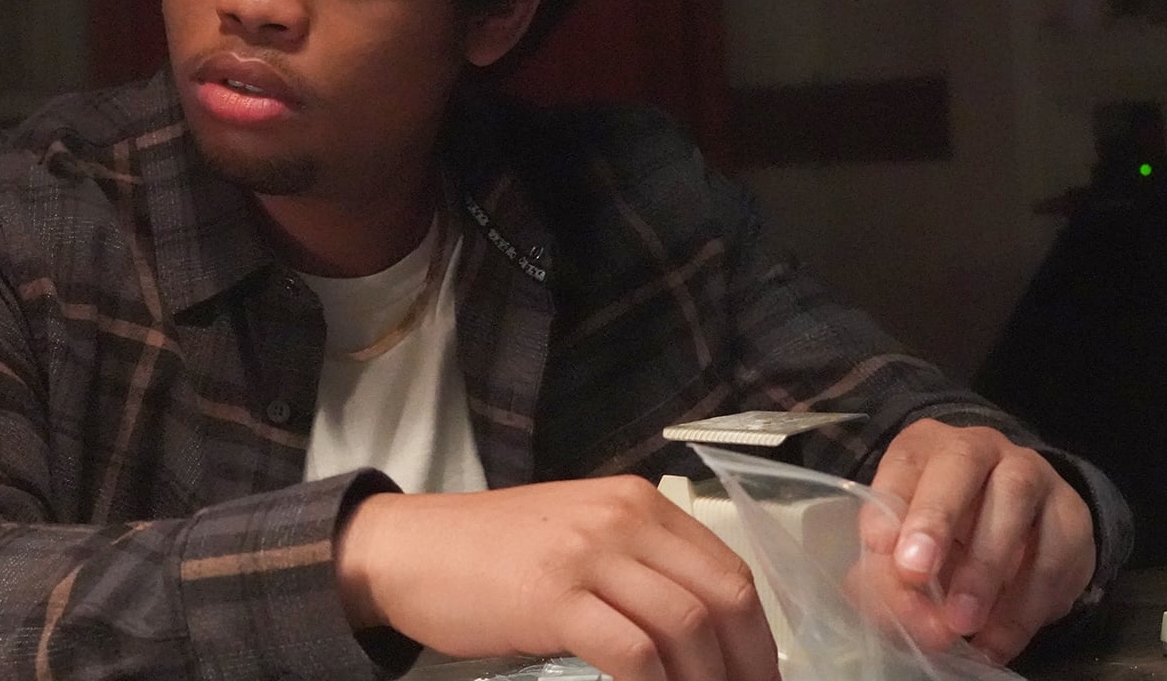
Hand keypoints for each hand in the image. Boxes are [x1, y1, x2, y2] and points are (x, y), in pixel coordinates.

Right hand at [336, 477, 780, 680]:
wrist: (410, 551)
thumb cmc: (494, 554)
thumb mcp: (580, 538)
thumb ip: (639, 567)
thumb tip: (704, 637)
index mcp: (639, 503)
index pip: (728, 571)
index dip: (756, 639)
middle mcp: (623, 518)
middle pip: (723, 598)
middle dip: (747, 666)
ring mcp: (588, 555)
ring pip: (686, 627)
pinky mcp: (554, 598)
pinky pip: (634, 654)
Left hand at [857, 420, 1094, 662]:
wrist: (1027, 538)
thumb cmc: (946, 538)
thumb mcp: (908, 549)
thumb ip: (893, 574)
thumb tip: (901, 611)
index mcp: (926, 447)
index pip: (904, 460)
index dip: (889, 501)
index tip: (875, 545)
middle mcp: (981, 448)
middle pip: (961, 462)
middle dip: (935, 516)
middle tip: (914, 572)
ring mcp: (1032, 474)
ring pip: (1014, 499)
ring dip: (984, 568)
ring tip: (961, 623)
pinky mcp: (1071, 515)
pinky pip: (1054, 554)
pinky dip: (1024, 605)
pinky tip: (997, 640)